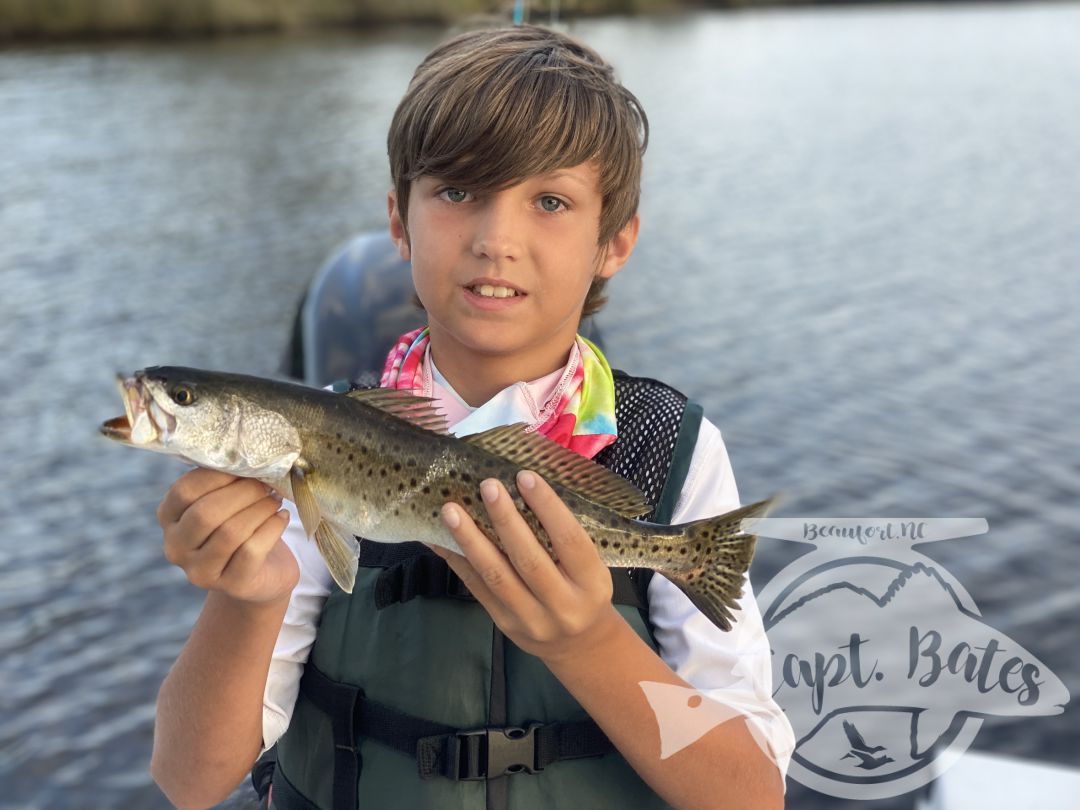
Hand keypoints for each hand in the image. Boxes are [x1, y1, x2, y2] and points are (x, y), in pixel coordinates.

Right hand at [157, 468, 298, 604]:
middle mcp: (176, 547)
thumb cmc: (242, 525)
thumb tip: (250, 455)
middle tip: (267, 483)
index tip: (246, 465)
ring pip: (230, 533)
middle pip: (206, 513)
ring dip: (259, 509)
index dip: (218, 475)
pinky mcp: (231, 586)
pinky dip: (271, 528)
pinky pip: (252, 551)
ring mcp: (200, 572)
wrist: (262, 573)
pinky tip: (281, 518)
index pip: (184, 491)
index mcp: (169, 518)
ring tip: (275, 499)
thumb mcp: (226, 501)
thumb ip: (227, 480)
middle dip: (243, 493)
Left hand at [432, 470, 623, 664]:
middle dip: (505, 520)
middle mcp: (563, 605)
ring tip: (451, 511)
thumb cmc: (584, 591)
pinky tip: (440, 539)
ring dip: (471, 540)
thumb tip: (520, 489)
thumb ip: (564, 538)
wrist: (578, 645)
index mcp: (592, 582)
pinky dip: (457, 560)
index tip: (525, 476)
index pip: (569, 540)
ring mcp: (531, 619)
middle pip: (529, 559)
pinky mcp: (504, 624)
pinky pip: (477, 588)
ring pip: (496, 576)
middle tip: (487, 486)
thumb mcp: (591, 567)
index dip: (547, 506)